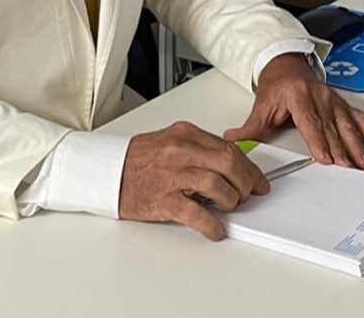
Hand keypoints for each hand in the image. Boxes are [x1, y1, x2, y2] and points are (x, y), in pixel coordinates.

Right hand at [119, 121, 269, 240]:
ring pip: (217, 184)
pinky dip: (211, 224)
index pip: (228, 147)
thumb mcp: (171, 142)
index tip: (257, 178)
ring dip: (231, 199)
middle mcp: (180, 151)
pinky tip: (215, 229)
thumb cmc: (137, 160)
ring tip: (230, 206)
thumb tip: (229, 163)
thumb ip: (199, 149)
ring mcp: (171, 175)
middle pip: (228, 162)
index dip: (249, 166)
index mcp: (185, 134)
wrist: (106, 173)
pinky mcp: (163, 200)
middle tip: (249, 193)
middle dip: (246, 181)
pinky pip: (196, 213)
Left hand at [223, 53, 363, 168]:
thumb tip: (232, 141)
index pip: (310, 122)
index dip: (319, 140)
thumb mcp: (262, 105)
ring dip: (358, 144)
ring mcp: (333, 100)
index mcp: (298, 96)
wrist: (287, 65)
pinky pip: (358, 117)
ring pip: (347, 124)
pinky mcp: (341, 103)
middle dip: (341, 148)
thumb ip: (250, 127)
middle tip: (348, 166)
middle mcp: (319, 97)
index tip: (326, 157)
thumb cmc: (276, 86)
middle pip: (331, 126)